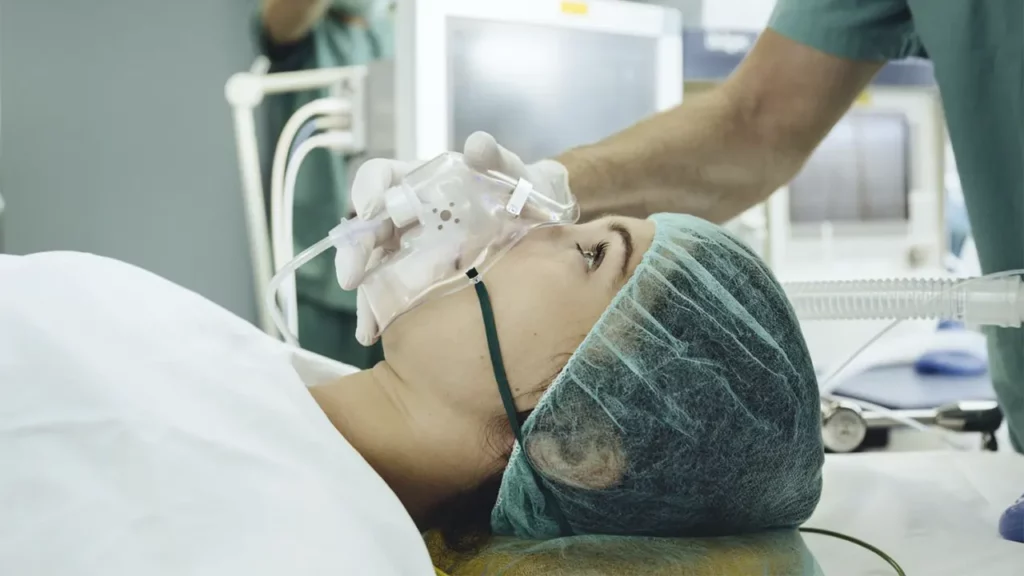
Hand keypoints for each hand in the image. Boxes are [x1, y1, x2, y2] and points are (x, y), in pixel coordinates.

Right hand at [339, 132, 571, 344]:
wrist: (539, 223)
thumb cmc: (520, 189)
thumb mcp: (514, 172)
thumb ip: (497, 158)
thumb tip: (476, 145)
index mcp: (419, 180)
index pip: (379, 176)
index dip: (368, 191)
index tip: (371, 213)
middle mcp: (406, 213)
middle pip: (366, 227)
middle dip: (355, 252)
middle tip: (352, 279)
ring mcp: (409, 247)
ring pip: (373, 265)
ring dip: (364, 295)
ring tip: (369, 326)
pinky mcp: (418, 276)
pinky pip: (391, 291)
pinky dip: (381, 312)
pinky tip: (376, 333)